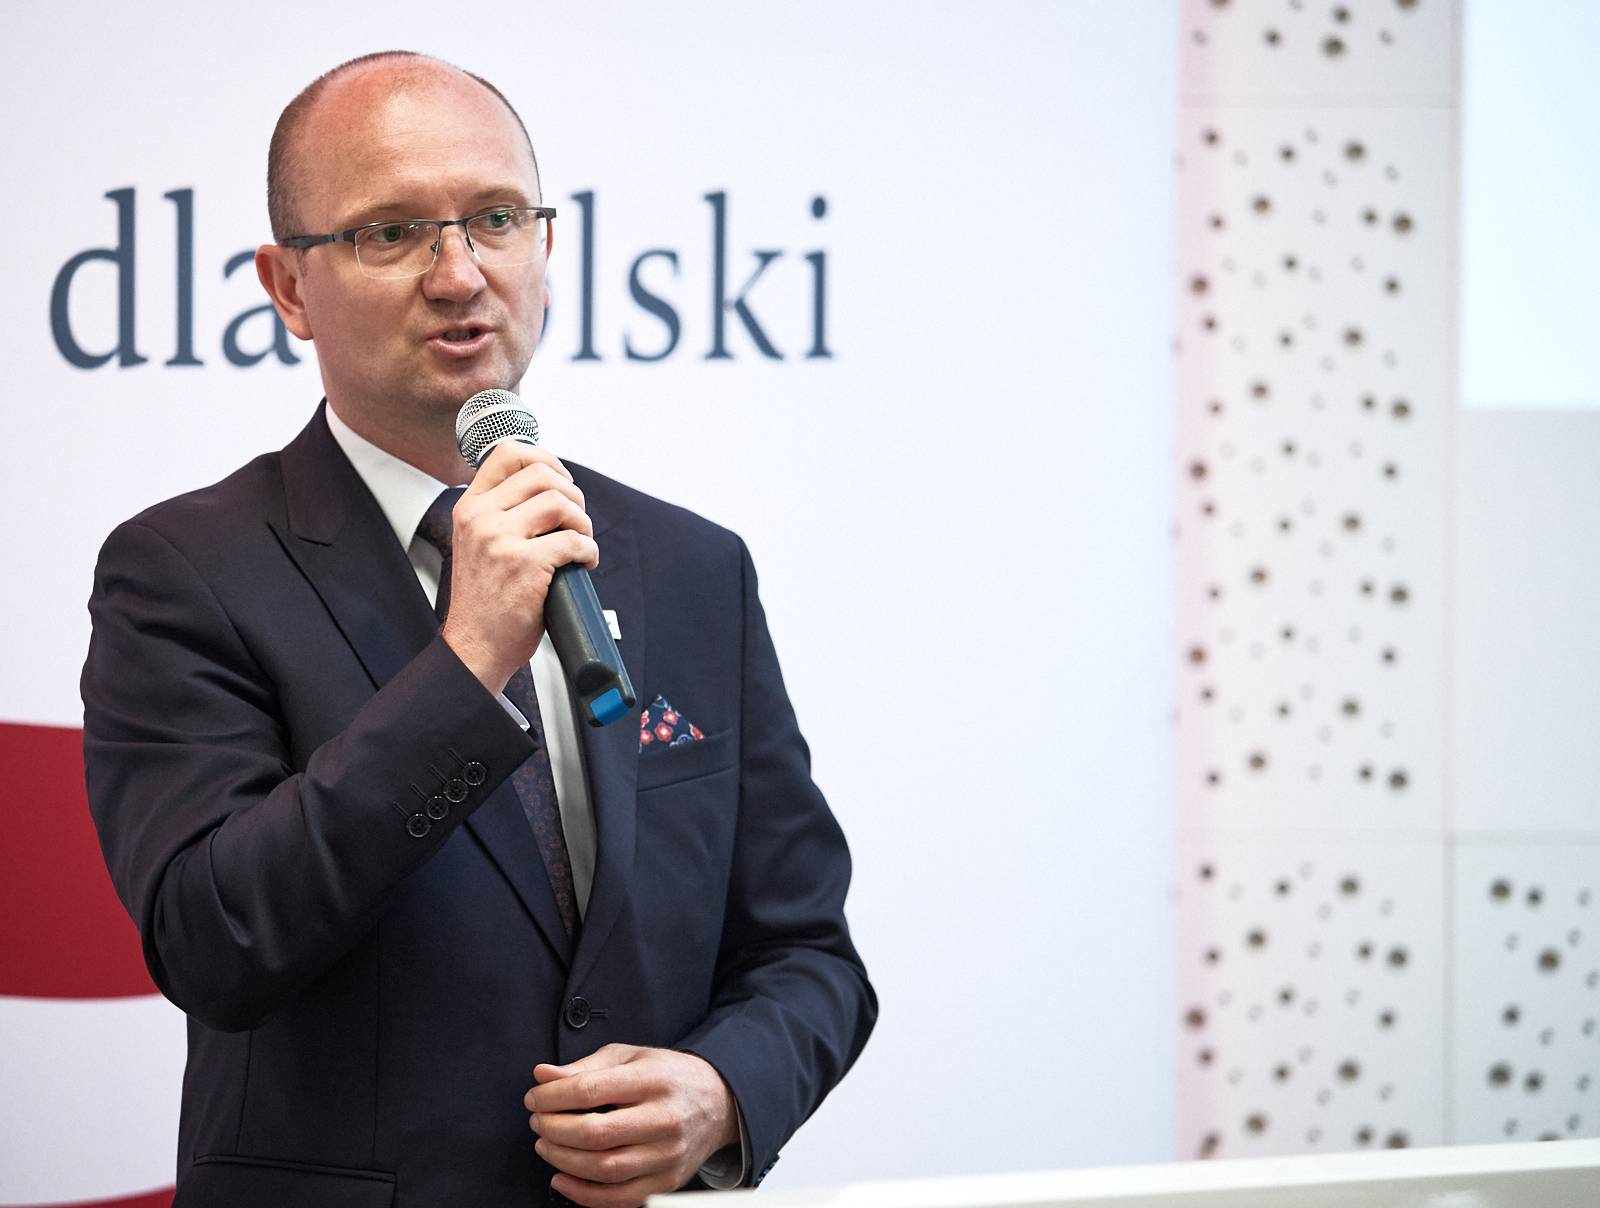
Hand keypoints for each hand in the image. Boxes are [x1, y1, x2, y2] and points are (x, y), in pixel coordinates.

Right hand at [440, 441, 597, 693]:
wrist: (474, 646)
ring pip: (561, 502)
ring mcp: (501, 540)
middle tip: (576, 522)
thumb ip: (501, 513)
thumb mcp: (478, 543)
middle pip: (543, 475)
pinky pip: (574, 541)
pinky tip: (583, 564)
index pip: (508, 453)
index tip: (562, 481)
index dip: (545, 459)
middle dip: (573, 496)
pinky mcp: (525, 564)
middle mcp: (481, 517)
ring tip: (580, 543)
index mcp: (470, 508)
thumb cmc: (485, 600)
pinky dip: (589, 552)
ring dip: (583, 523)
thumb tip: (549, 486)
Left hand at [524, 1044, 739, 1207]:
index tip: (534, 1098)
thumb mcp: (629, 1057)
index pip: (591, 1090)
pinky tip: (562, 1178)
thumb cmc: (666, 1076)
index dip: (553, 1096)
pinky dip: (582, 1195)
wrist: (717, 1102)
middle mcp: (664, 1119)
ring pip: (604, 1169)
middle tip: (537, 1122)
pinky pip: (618, 1199)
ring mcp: (667, 1155)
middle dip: (554, 1129)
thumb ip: (584, 1068)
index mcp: (653, 1080)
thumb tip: (542, 1076)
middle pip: (595, 1133)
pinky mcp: (666, 1182)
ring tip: (546, 1145)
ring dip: (563, 1160)